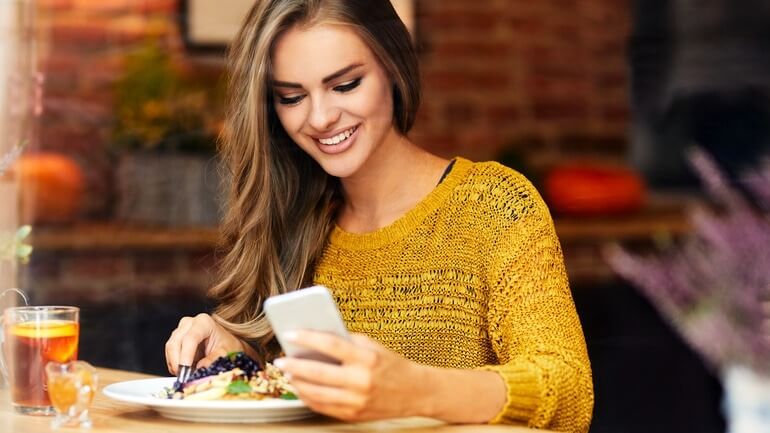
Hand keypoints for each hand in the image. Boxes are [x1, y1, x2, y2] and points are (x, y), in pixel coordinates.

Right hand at [164, 313, 246, 374]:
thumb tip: (200, 367)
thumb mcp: (226, 354)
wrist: (227, 347)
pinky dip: (174, 365)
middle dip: (178, 363)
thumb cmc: (228, 347)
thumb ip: (214, 359)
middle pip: (176, 343)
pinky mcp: (176, 340)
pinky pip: (170, 354)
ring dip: (175, 365)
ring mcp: (181, 330)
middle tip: (184, 379)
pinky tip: (184, 372)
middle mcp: (190, 323)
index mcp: (204, 322)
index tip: (185, 372)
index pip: (190, 338)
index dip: (186, 356)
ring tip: (187, 376)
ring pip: (170, 348)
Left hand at [273, 331, 429, 421]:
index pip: (330, 344)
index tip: (290, 333)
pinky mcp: (353, 415)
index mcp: (366, 358)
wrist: (415, 392)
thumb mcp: (373, 346)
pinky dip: (309, 397)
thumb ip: (346, 342)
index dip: (307, 338)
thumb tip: (314, 339)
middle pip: (318, 372)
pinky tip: (302, 388)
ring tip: (289, 374)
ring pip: (316, 393)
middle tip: (280, 360)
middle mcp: (361, 381)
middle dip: (294, 365)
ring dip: (298, 383)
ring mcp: (356, 401)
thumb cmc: (391, 364)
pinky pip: (323, 407)